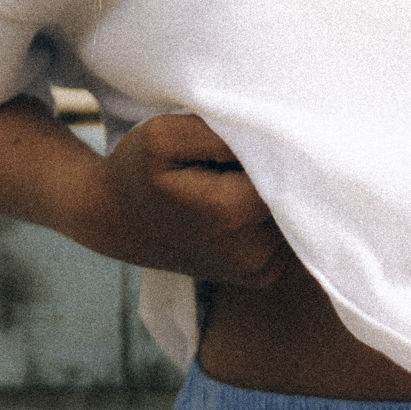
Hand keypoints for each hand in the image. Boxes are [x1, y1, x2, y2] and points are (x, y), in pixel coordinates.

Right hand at [80, 113, 288, 286]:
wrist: (116, 223)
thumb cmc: (138, 171)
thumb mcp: (164, 135)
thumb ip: (222, 132)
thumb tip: (277, 136)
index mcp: (232, 214)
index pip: (285, 168)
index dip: (267, 149)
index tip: (237, 143)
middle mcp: (253, 254)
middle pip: (293, 194)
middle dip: (271, 173)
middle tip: (227, 165)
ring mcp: (260, 272)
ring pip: (292, 216)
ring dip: (271, 196)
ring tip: (228, 187)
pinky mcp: (263, 277)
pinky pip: (284, 235)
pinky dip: (268, 218)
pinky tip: (234, 208)